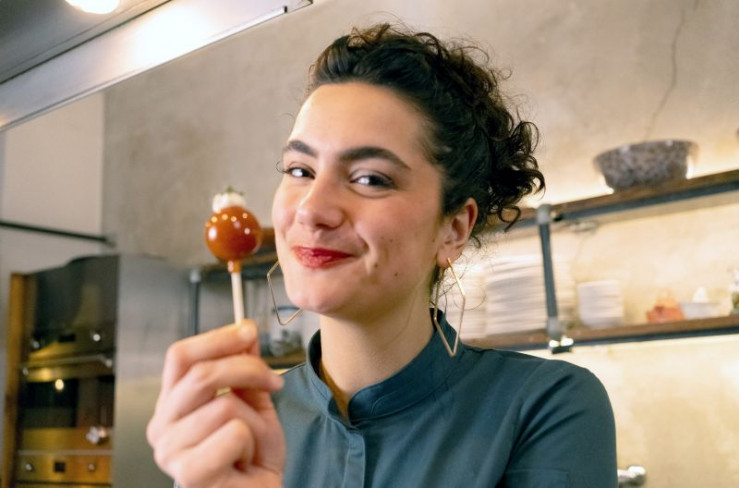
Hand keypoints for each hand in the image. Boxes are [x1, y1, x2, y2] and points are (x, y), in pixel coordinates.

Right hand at [147, 321, 285, 486]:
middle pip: (201, 374)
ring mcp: (171, 451)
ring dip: (254, 421)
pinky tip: (244, 460)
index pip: (180, 356)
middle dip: (248, 370)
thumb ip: (245, 369)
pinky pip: (234, 433)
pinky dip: (252, 444)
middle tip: (274, 382)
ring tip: (251, 441)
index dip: (217, 338)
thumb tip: (245, 330)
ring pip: (225, 406)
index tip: (248, 331)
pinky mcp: (190, 474)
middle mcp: (162, 426)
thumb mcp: (253, 403)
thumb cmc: (251, 458)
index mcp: (172, 404)